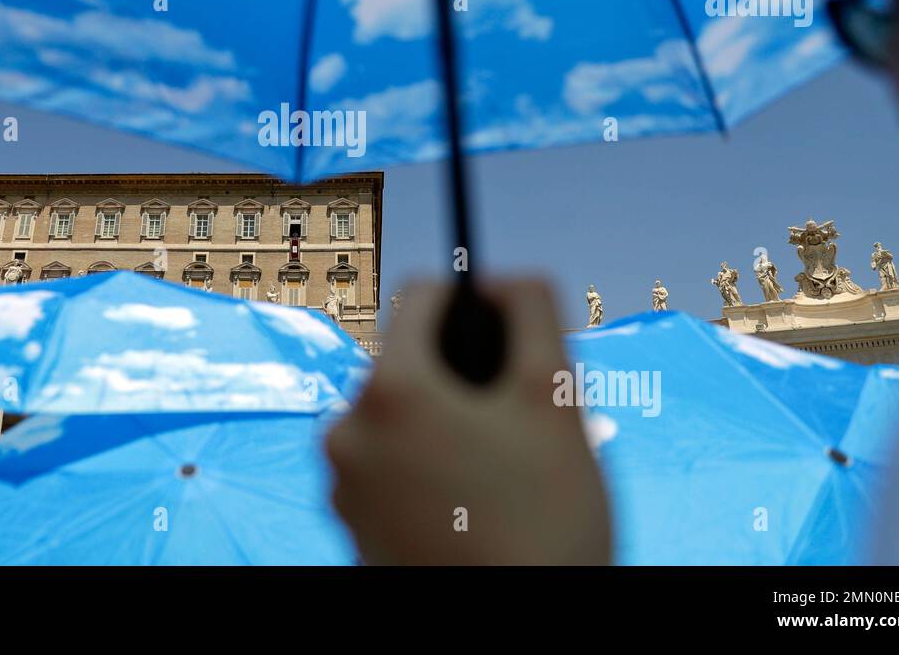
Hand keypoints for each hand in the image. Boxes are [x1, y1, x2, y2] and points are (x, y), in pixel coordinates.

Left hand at [326, 278, 610, 564]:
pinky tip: (474, 504)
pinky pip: (389, 465)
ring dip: (447, 425)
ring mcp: (342, 483)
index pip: (423, 294)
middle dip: (463, 378)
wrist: (518, 631)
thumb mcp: (557, 397)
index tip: (506, 332)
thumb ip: (532, 310)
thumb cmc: (545, 522)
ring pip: (402, 415)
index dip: (472, 298)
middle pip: (411, 361)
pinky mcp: (349, 525)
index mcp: (391, 389)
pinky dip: (426, 467)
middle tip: (516, 425)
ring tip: (499, 472)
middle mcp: (347, 430)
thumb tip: (504, 278)